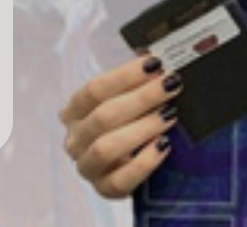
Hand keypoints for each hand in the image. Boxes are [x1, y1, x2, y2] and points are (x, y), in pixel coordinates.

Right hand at [60, 55, 180, 197]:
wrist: (127, 164)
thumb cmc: (127, 123)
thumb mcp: (127, 100)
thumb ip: (137, 82)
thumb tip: (154, 57)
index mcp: (75, 112)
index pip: (94, 90)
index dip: (125, 75)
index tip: (155, 64)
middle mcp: (75, 140)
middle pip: (104, 116)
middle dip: (142, 98)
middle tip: (171, 85)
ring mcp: (87, 167)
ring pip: (106, 147)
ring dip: (142, 128)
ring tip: (170, 114)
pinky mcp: (104, 189)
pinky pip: (121, 180)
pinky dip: (144, 162)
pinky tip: (163, 146)